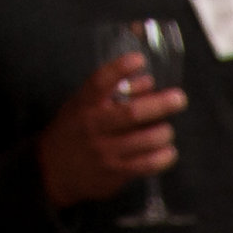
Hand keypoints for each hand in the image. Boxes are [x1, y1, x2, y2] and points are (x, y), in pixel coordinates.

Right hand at [37, 53, 186, 207]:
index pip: (101, 82)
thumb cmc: (75, 132)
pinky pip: (147, 165)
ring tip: (166, 129)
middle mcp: (94, 126)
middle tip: (179, 98)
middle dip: (160, 104)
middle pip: (132, 113)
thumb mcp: (83, 106)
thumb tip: (148, 81)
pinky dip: (164, 157)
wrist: (53, 171)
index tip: (139, 59)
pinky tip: (168, 151)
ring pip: (145, 140)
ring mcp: (105, 151)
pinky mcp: (116, 173)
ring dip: (164, 132)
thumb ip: (113, 93)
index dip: (120, 69)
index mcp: (84, 105)